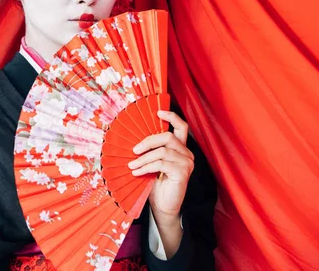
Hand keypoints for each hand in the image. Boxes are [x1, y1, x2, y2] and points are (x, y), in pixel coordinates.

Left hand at [128, 110, 193, 234]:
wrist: (163, 207)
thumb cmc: (156, 184)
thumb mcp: (152, 163)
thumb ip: (150, 150)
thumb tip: (134, 139)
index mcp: (180, 149)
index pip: (182, 127)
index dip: (171, 117)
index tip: (158, 112)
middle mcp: (187, 154)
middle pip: (168, 137)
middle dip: (148, 141)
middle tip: (134, 150)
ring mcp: (186, 163)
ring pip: (162, 151)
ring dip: (143, 158)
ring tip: (132, 165)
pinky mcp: (182, 173)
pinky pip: (161, 164)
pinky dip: (146, 167)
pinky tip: (137, 172)